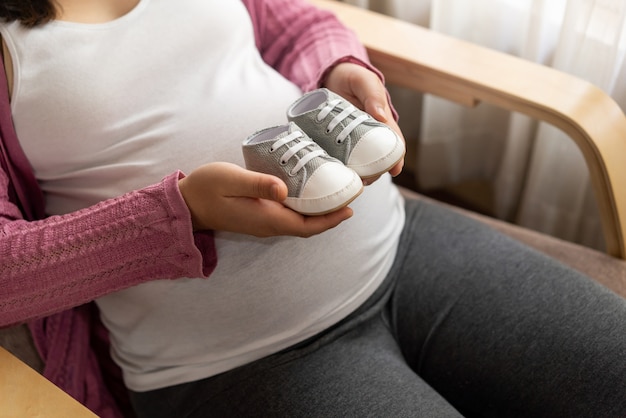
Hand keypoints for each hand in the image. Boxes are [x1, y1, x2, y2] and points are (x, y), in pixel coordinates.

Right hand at [178, 162, 352, 236]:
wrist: (187, 203)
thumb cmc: (206, 188)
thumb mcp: (231, 180)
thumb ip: (257, 184)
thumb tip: (284, 189)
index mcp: (267, 219)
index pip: (308, 226)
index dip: (331, 219)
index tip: (351, 206)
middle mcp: (270, 225)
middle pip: (309, 226)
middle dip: (332, 214)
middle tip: (351, 194)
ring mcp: (265, 222)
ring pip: (301, 221)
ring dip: (321, 211)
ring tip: (337, 191)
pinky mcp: (261, 215)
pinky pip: (291, 215)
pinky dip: (306, 206)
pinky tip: (311, 190)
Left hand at [323, 62, 404, 181]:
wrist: (330, 76)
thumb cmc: (352, 77)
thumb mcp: (364, 81)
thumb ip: (373, 95)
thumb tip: (381, 116)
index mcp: (382, 121)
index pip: (394, 142)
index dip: (396, 157)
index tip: (395, 170)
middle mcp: (369, 134)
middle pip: (377, 158)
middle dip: (375, 171)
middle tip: (367, 180)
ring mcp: (353, 139)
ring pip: (359, 161)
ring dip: (358, 173)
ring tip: (352, 181)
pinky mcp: (336, 141)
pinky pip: (340, 157)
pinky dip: (340, 166)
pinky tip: (336, 174)